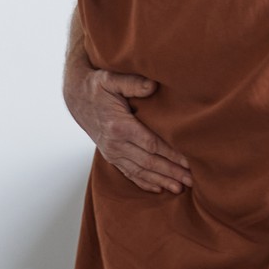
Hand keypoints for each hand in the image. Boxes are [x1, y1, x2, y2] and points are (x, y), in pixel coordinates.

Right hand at [66, 67, 192, 193]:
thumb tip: (153, 85)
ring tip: (181, 188)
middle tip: (192, 180)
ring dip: (161, 181)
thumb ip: (132, 82)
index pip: (151, 144)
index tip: (189, 161)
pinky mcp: (110, 156)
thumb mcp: (111, 79)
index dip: (171, 154)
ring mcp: (111, 152)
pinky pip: (128, 173)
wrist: (77, 98)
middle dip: (171, 172)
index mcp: (118, 126)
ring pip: (140, 171)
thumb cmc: (97, 86)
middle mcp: (114, 144)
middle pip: (148, 162)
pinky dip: (144, 182)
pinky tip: (159, 189)